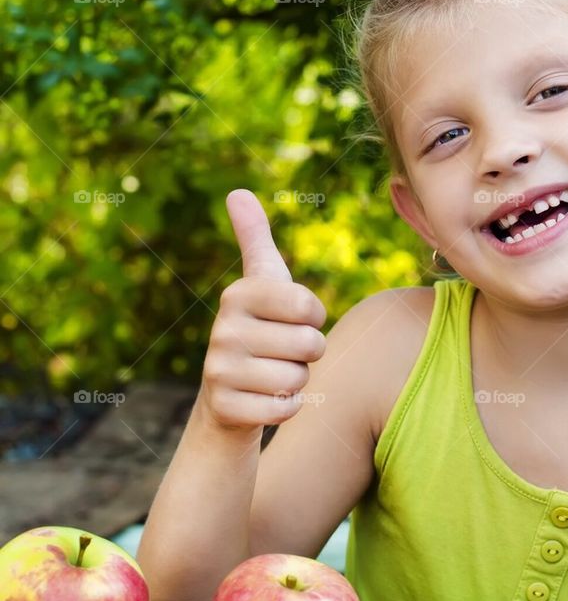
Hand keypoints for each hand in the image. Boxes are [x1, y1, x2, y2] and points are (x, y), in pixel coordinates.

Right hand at [200, 189, 326, 431]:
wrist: (227, 396)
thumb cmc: (259, 329)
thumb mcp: (261, 282)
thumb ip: (255, 238)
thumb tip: (237, 192)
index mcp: (239, 295)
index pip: (309, 307)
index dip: (314, 318)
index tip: (294, 320)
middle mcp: (223, 329)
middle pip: (310, 344)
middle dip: (308, 353)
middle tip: (282, 351)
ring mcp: (219, 370)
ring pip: (299, 378)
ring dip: (296, 381)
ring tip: (271, 374)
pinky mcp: (224, 408)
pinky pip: (285, 408)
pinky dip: (286, 407)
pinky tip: (265, 399)